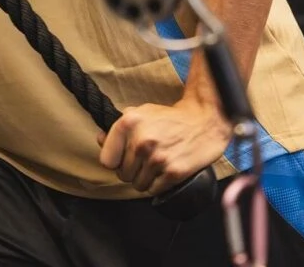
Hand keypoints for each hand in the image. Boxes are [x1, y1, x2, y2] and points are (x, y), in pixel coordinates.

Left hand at [97, 96, 231, 195]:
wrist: (203, 122)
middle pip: (122, 174)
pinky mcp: (173, 173)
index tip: (121, 159)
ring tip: (154, 166)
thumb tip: (100, 140)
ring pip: (137, 185)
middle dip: (131, 170)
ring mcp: (157, 158)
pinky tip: (163, 172)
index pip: (107, 159)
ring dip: (144, 180)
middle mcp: (141, 141)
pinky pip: (153, 190)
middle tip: (144, 161)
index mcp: (128, 123)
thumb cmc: (169, 118)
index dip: (114, 161)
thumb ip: (119, 128)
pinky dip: (157, 185)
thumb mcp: (141, 113)